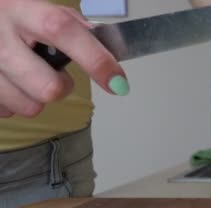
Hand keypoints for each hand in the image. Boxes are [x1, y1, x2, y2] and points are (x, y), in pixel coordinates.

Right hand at [0, 0, 127, 117]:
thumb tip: (104, 47)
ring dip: (36, 97)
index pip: (62, 31)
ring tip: (26, 76)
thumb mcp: (35, 7)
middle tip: (55, 74)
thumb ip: (69, 24)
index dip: (95, 59)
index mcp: (22, 10)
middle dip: (62, 87)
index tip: (118, 82)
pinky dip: (14, 102)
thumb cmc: (10, 15)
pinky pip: (7, 112)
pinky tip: (9, 82)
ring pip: (29, 107)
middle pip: (48, 87)